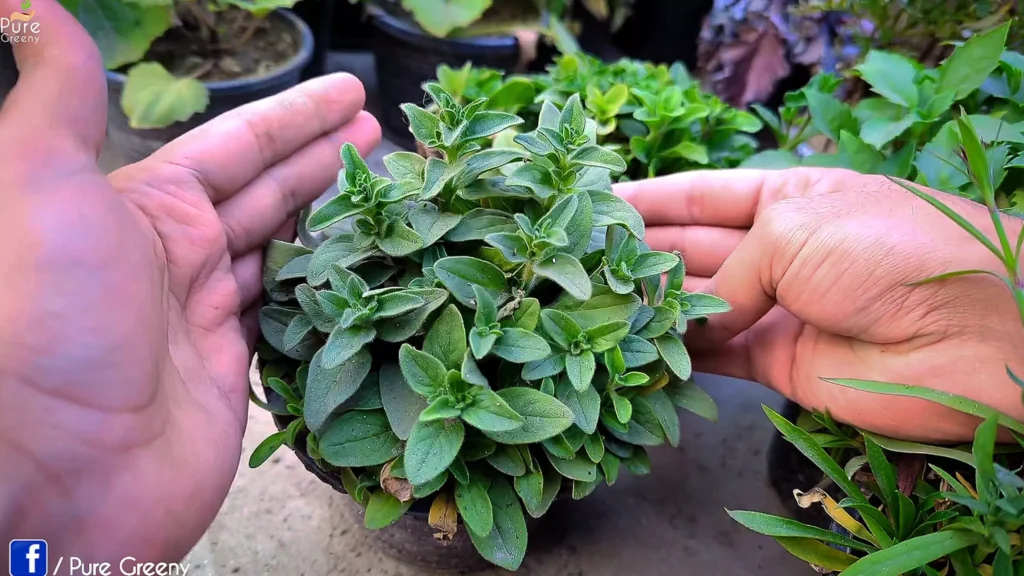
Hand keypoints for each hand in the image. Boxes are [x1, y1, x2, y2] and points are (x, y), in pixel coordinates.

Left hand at [0, 0, 379, 559]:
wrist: (47, 467)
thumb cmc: (43, 316)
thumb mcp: (40, 187)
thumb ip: (59, 103)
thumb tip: (38, 7)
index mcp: (144, 208)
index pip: (236, 149)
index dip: (295, 119)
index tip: (351, 97)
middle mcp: (179, 259)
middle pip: (270, 197)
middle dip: (324, 163)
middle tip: (385, 138)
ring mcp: (209, 321)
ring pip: (288, 258)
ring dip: (334, 227)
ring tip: (389, 200)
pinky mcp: (235, 377)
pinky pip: (291, 324)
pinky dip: (327, 299)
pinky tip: (363, 280)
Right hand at [617, 167, 1023, 441]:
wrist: (968, 331)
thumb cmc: (886, 251)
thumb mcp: (792, 228)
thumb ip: (728, 272)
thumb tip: (694, 322)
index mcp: (785, 197)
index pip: (700, 196)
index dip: (648, 200)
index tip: (593, 206)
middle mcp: (777, 251)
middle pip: (692, 251)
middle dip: (638, 257)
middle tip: (578, 265)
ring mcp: (777, 308)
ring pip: (696, 308)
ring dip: (650, 309)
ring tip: (589, 311)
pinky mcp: (780, 362)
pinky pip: (715, 359)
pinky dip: (678, 360)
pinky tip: (634, 354)